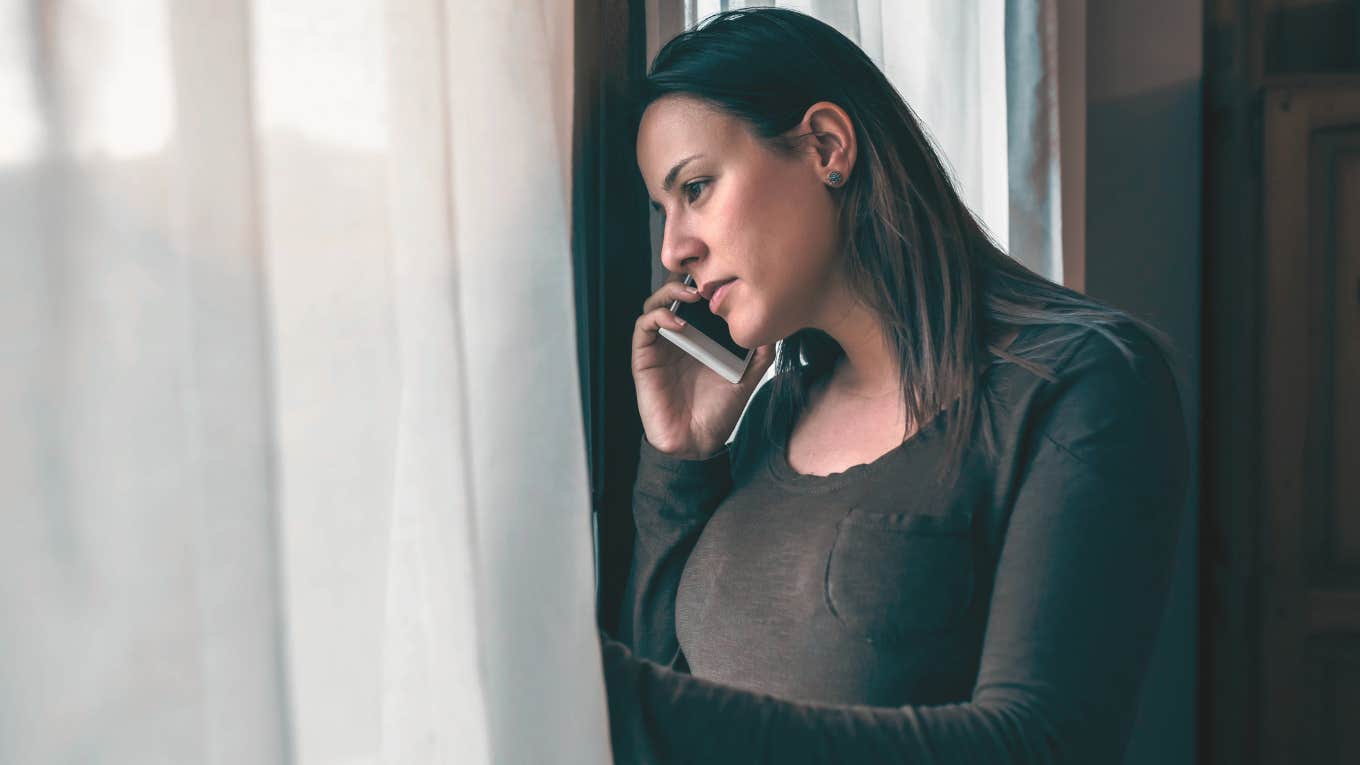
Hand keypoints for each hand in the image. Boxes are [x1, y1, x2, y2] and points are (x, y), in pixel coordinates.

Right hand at [631, 277, 775, 459]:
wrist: (698, 442)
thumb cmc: (719, 411)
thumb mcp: (747, 377)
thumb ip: (759, 353)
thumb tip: (775, 326)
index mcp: (700, 336)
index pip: (698, 298)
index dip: (706, 282)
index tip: (726, 277)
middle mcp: (679, 336)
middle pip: (674, 293)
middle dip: (688, 280)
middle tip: (707, 279)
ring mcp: (660, 345)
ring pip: (655, 303)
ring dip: (670, 292)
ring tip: (692, 295)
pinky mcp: (644, 358)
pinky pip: (644, 327)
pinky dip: (658, 317)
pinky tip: (678, 322)